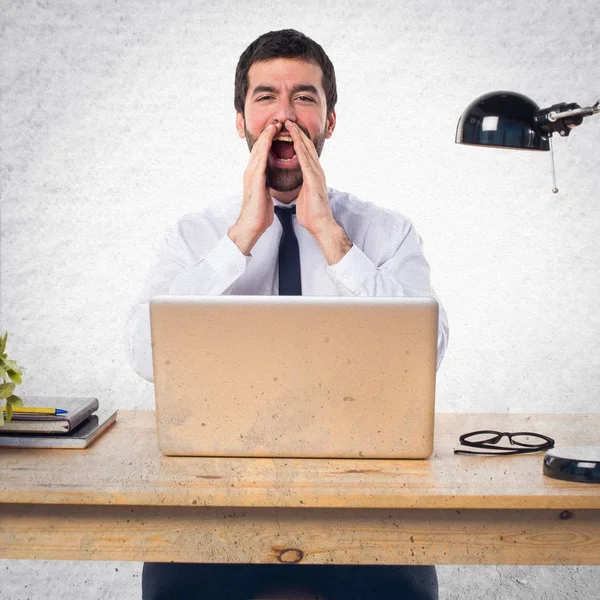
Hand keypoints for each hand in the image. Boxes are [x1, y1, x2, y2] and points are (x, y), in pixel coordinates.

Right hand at [228, 122, 281, 254]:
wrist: (252, 225)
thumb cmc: (260, 212)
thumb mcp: (265, 193)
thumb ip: (266, 183)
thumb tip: (269, 179)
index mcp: (255, 175)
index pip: (262, 153)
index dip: (269, 141)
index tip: (278, 130)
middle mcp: (251, 171)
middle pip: (259, 147)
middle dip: (268, 134)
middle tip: (277, 120)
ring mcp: (251, 174)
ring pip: (258, 150)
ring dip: (266, 136)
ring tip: (274, 124)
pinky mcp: (254, 179)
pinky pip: (260, 159)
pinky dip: (265, 147)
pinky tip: (270, 139)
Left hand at [286, 120, 333, 235]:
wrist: (320, 224)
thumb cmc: (311, 213)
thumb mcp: (304, 194)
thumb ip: (302, 185)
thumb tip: (298, 182)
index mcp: (314, 175)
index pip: (305, 153)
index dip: (298, 141)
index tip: (288, 130)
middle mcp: (317, 171)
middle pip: (307, 147)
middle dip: (298, 133)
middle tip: (288, 121)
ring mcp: (317, 175)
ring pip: (307, 151)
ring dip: (298, 136)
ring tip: (290, 125)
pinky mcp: (314, 180)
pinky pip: (306, 161)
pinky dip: (300, 150)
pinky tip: (295, 141)